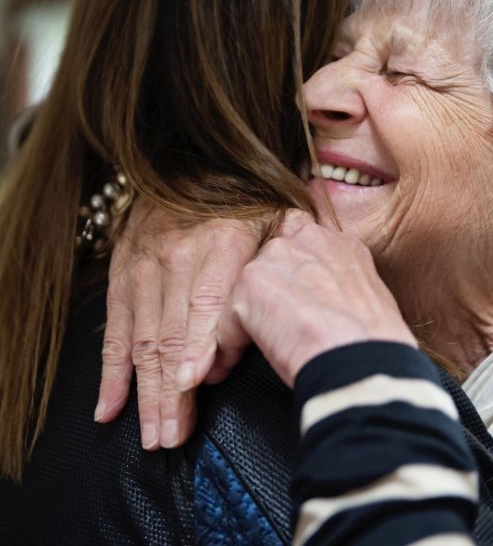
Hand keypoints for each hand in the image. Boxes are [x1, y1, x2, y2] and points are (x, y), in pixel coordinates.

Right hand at [95, 199, 258, 448]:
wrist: (190, 163)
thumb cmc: (245, 197)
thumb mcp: (276, 215)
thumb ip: (276, 262)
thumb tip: (263, 322)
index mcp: (221, 239)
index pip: (206, 300)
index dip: (198, 344)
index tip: (192, 384)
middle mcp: (177, 254)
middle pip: (171, 331)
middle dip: (170, 388)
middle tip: (173, 435)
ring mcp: (144, 265)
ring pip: (142, 338)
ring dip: (145, 390)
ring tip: (152, 433)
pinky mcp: (123, 273)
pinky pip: (115, 328)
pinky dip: (111, 371)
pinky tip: (111, 406)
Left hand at [218, 211, 416, 386]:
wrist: (363, 363)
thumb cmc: (374, 348)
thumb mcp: (368, 301)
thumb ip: (340, 288)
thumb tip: (327, 306)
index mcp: (340, 244)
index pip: (303, 247)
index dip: (294, 278)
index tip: (294, 307)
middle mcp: (308, 238)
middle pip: (270, 263)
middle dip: (267, 295)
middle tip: (276, 331)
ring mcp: (278, 257)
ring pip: (247, 291)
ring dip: (249, 320)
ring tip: (257, 351)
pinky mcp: (252, 283)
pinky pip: (228, 319)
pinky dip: (231, 344)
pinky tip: (238, 365)